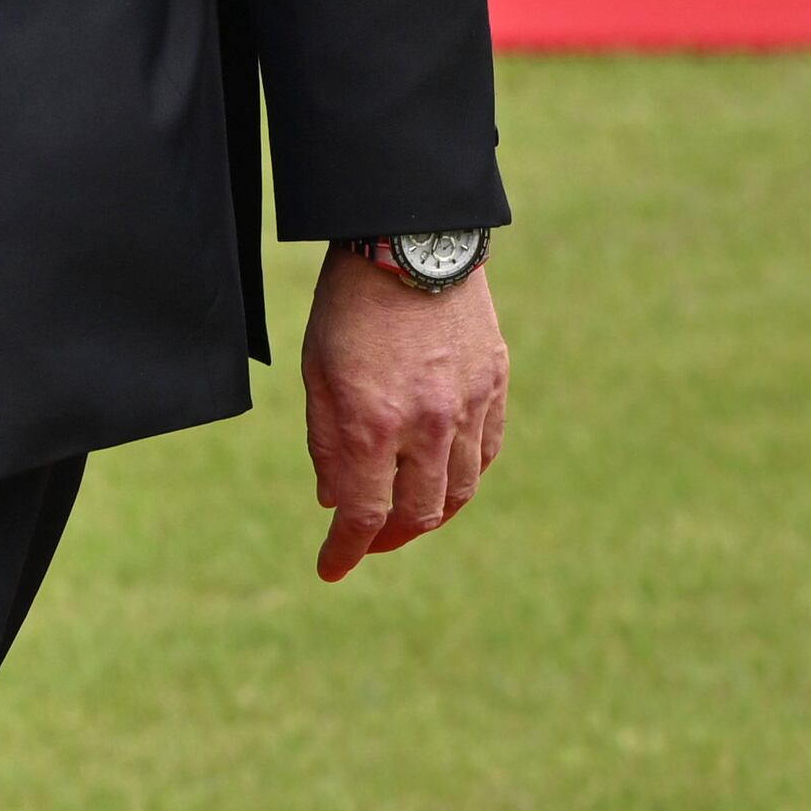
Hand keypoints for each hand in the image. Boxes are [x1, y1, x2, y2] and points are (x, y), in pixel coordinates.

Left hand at [301, 244, 507, 580]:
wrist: (409, 243)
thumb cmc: (349, 305)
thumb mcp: (316, 372)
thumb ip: (326, 442)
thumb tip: (334, 501)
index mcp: (370, 423)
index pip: (363, 514)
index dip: (347, 549)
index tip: (331, 567)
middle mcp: (426, 426)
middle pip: (417, 513)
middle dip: (388, 537)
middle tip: (367, 539)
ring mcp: (467, 409)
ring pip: (458, 492)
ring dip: (430, 515)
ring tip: (406, 519)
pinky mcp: (494, 388)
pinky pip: (485, 454)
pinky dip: (463, 477)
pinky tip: (444, 479)